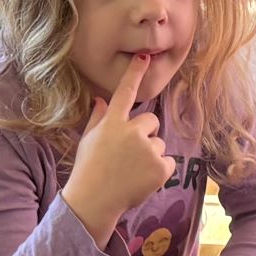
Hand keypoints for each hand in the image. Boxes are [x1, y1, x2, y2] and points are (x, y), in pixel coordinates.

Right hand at [62, 53, 171, 243]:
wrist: (95, 199)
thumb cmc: (88, 169)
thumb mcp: (89, 140)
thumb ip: (98, 119)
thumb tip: (101, 101)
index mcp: (112, 122)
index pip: (125, 91)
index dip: (135, 72)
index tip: (145, 56)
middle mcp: (131, 131)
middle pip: (151, 120)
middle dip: (145, 133)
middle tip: (129, 153)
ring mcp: (148, 149)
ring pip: (159, 143)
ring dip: (151, 154)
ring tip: (132, 170)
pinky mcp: (161, 167)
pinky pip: (168, 162)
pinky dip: (160, 170)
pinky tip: (143, 179)